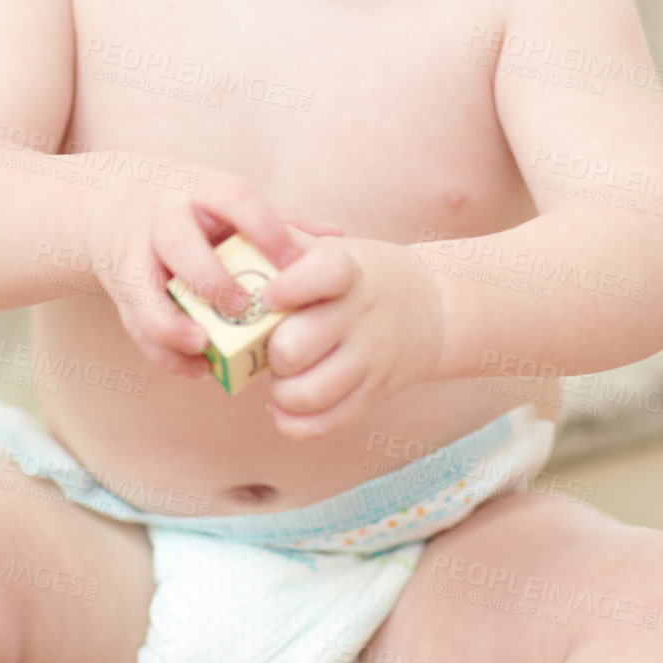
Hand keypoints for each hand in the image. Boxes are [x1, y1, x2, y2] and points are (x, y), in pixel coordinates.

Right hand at [85, 169, 342, 378]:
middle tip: (242, 307)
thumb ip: (279, 220)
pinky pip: (136, 323)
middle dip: (210, 277)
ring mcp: (136, 251)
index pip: (233, 198)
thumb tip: (337, 238)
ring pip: (144, 288)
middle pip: (179, 242)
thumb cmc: (189, 205)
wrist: (109, 202)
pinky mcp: (120, 286)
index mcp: (202, 189)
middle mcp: (164, 216)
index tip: (293, 261)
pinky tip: (198, 368)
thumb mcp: (227, 200)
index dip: (264, 228)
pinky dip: (164, 351)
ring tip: (205, 347)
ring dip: (172, 322)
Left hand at [260, 235, 446, 437]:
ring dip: (281, 392)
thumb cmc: (362, 276)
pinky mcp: (375, 393)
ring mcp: (371, 358)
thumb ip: (283, 243)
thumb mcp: (334, 249)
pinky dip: (294, 421)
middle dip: (271, 351)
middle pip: (296, 346)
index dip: (289, 287)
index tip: (269, 296)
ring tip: (282, 377)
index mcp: (348, 270)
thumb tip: (229, 239)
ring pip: (308, 394)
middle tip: (272, 346)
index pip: (325, 274)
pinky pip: (325, 423)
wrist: (433, 308)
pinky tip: (288, 404)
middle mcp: (361, 315)